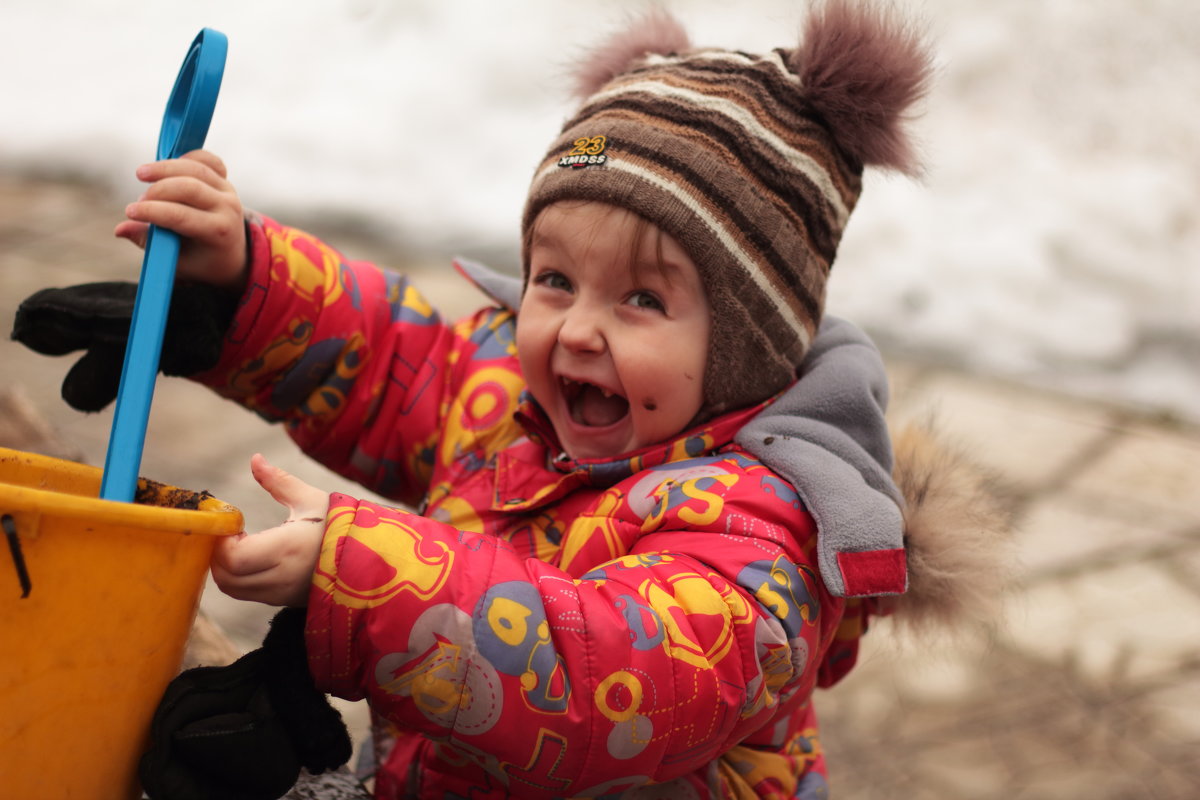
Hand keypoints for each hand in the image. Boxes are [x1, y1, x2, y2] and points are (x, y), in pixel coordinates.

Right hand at [114, 149, 246, 288]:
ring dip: (166, 168)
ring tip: (142, 174)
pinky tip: (167, 163)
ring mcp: (228, 191)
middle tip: (140, 199)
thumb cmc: (200, 260)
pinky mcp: (224, 180)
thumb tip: (120, 230)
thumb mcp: (177, 261)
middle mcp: (227, 208)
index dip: (153, 211)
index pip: (181, 216)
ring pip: (196, 169)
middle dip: (158, 190)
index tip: (130, 211)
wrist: (232, 254)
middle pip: (189, 187)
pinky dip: (187, 156)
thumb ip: (149, 244)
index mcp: (218, 232)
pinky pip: (208, 160)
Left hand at [211, 454, 329, 606]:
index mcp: (287, 548)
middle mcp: (282, 576)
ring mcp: (282, 593)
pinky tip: (252, 557)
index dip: (223, 542)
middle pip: (226, 577)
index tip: (233, 524)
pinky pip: (248, 593)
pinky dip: (239, 577)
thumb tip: (255, 459)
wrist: (369, 559)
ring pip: (233, 589)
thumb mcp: (311, 499)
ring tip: (241, 545)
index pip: (234, 558)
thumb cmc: (339, 524)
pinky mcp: (283, 601)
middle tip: (231, 534)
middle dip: (219, 555)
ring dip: (226, 568)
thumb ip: (279, 481)